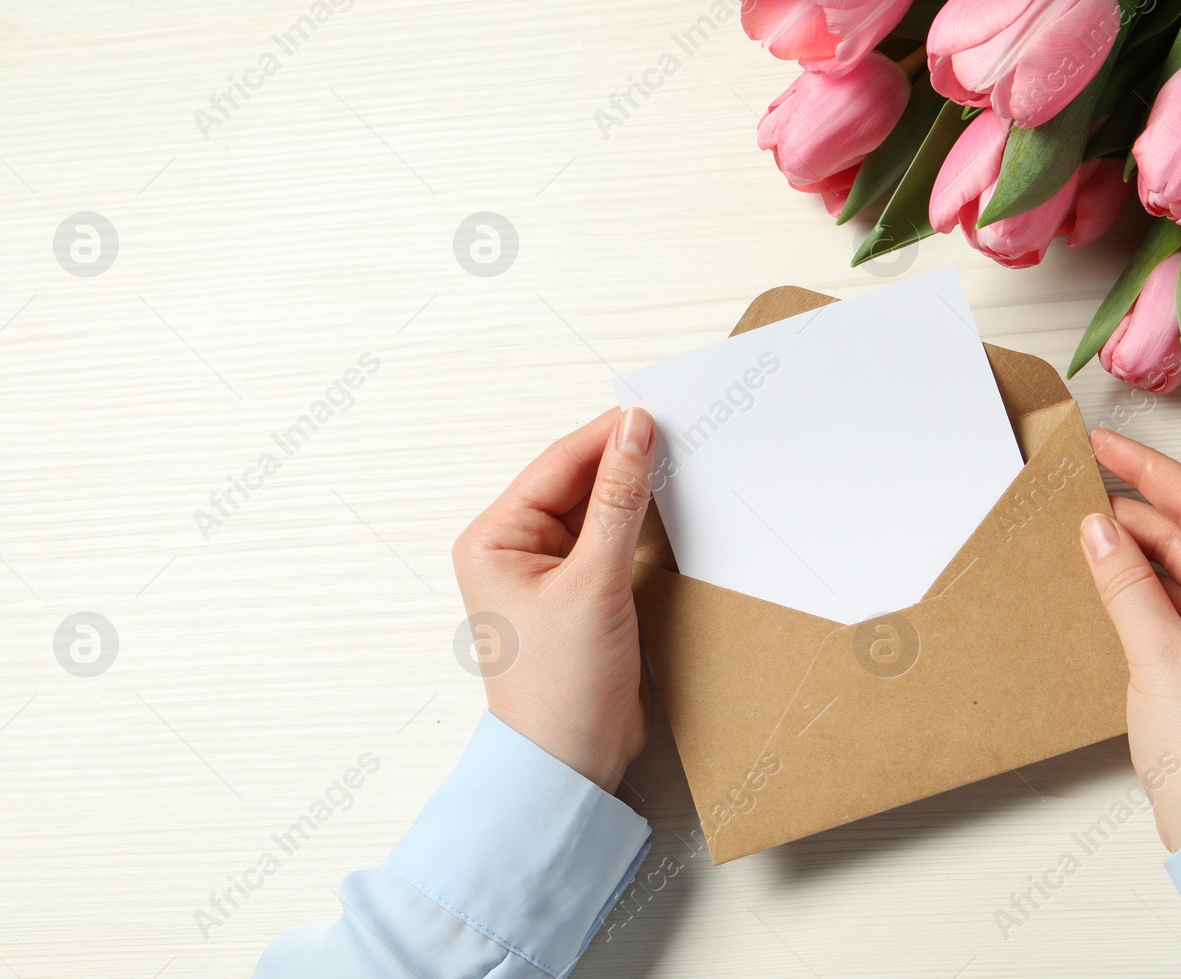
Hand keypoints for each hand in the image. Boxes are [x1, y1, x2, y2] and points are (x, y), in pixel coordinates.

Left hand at [452, 408, 656, 793]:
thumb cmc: (560, 688)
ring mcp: (551, 573)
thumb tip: (634, 432)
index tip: (657, 413)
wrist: (572, 766)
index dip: (608, 436)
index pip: (558, 465)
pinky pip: (613, 542)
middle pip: (578, 482)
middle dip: (626, 462)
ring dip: (637, 494)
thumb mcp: (595, 584)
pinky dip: (642, 527)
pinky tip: (674, 513)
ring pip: (599, 510)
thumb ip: (618, 502)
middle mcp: (516, 550)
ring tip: (684, 467)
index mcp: (495, 538)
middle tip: (681, 435)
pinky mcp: (584, 595)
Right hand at [1078, 428, 1180, 851]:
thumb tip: (1096, 527)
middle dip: (1138, 511)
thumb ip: (1125, 583)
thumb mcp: (1158, 655)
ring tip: (1082, 525)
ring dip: (1136, 551)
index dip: (1152, 473)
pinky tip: (1105, 573)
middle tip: (1081, 481)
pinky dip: (1141, 589)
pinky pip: (1178, 606)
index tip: (1106, 444)